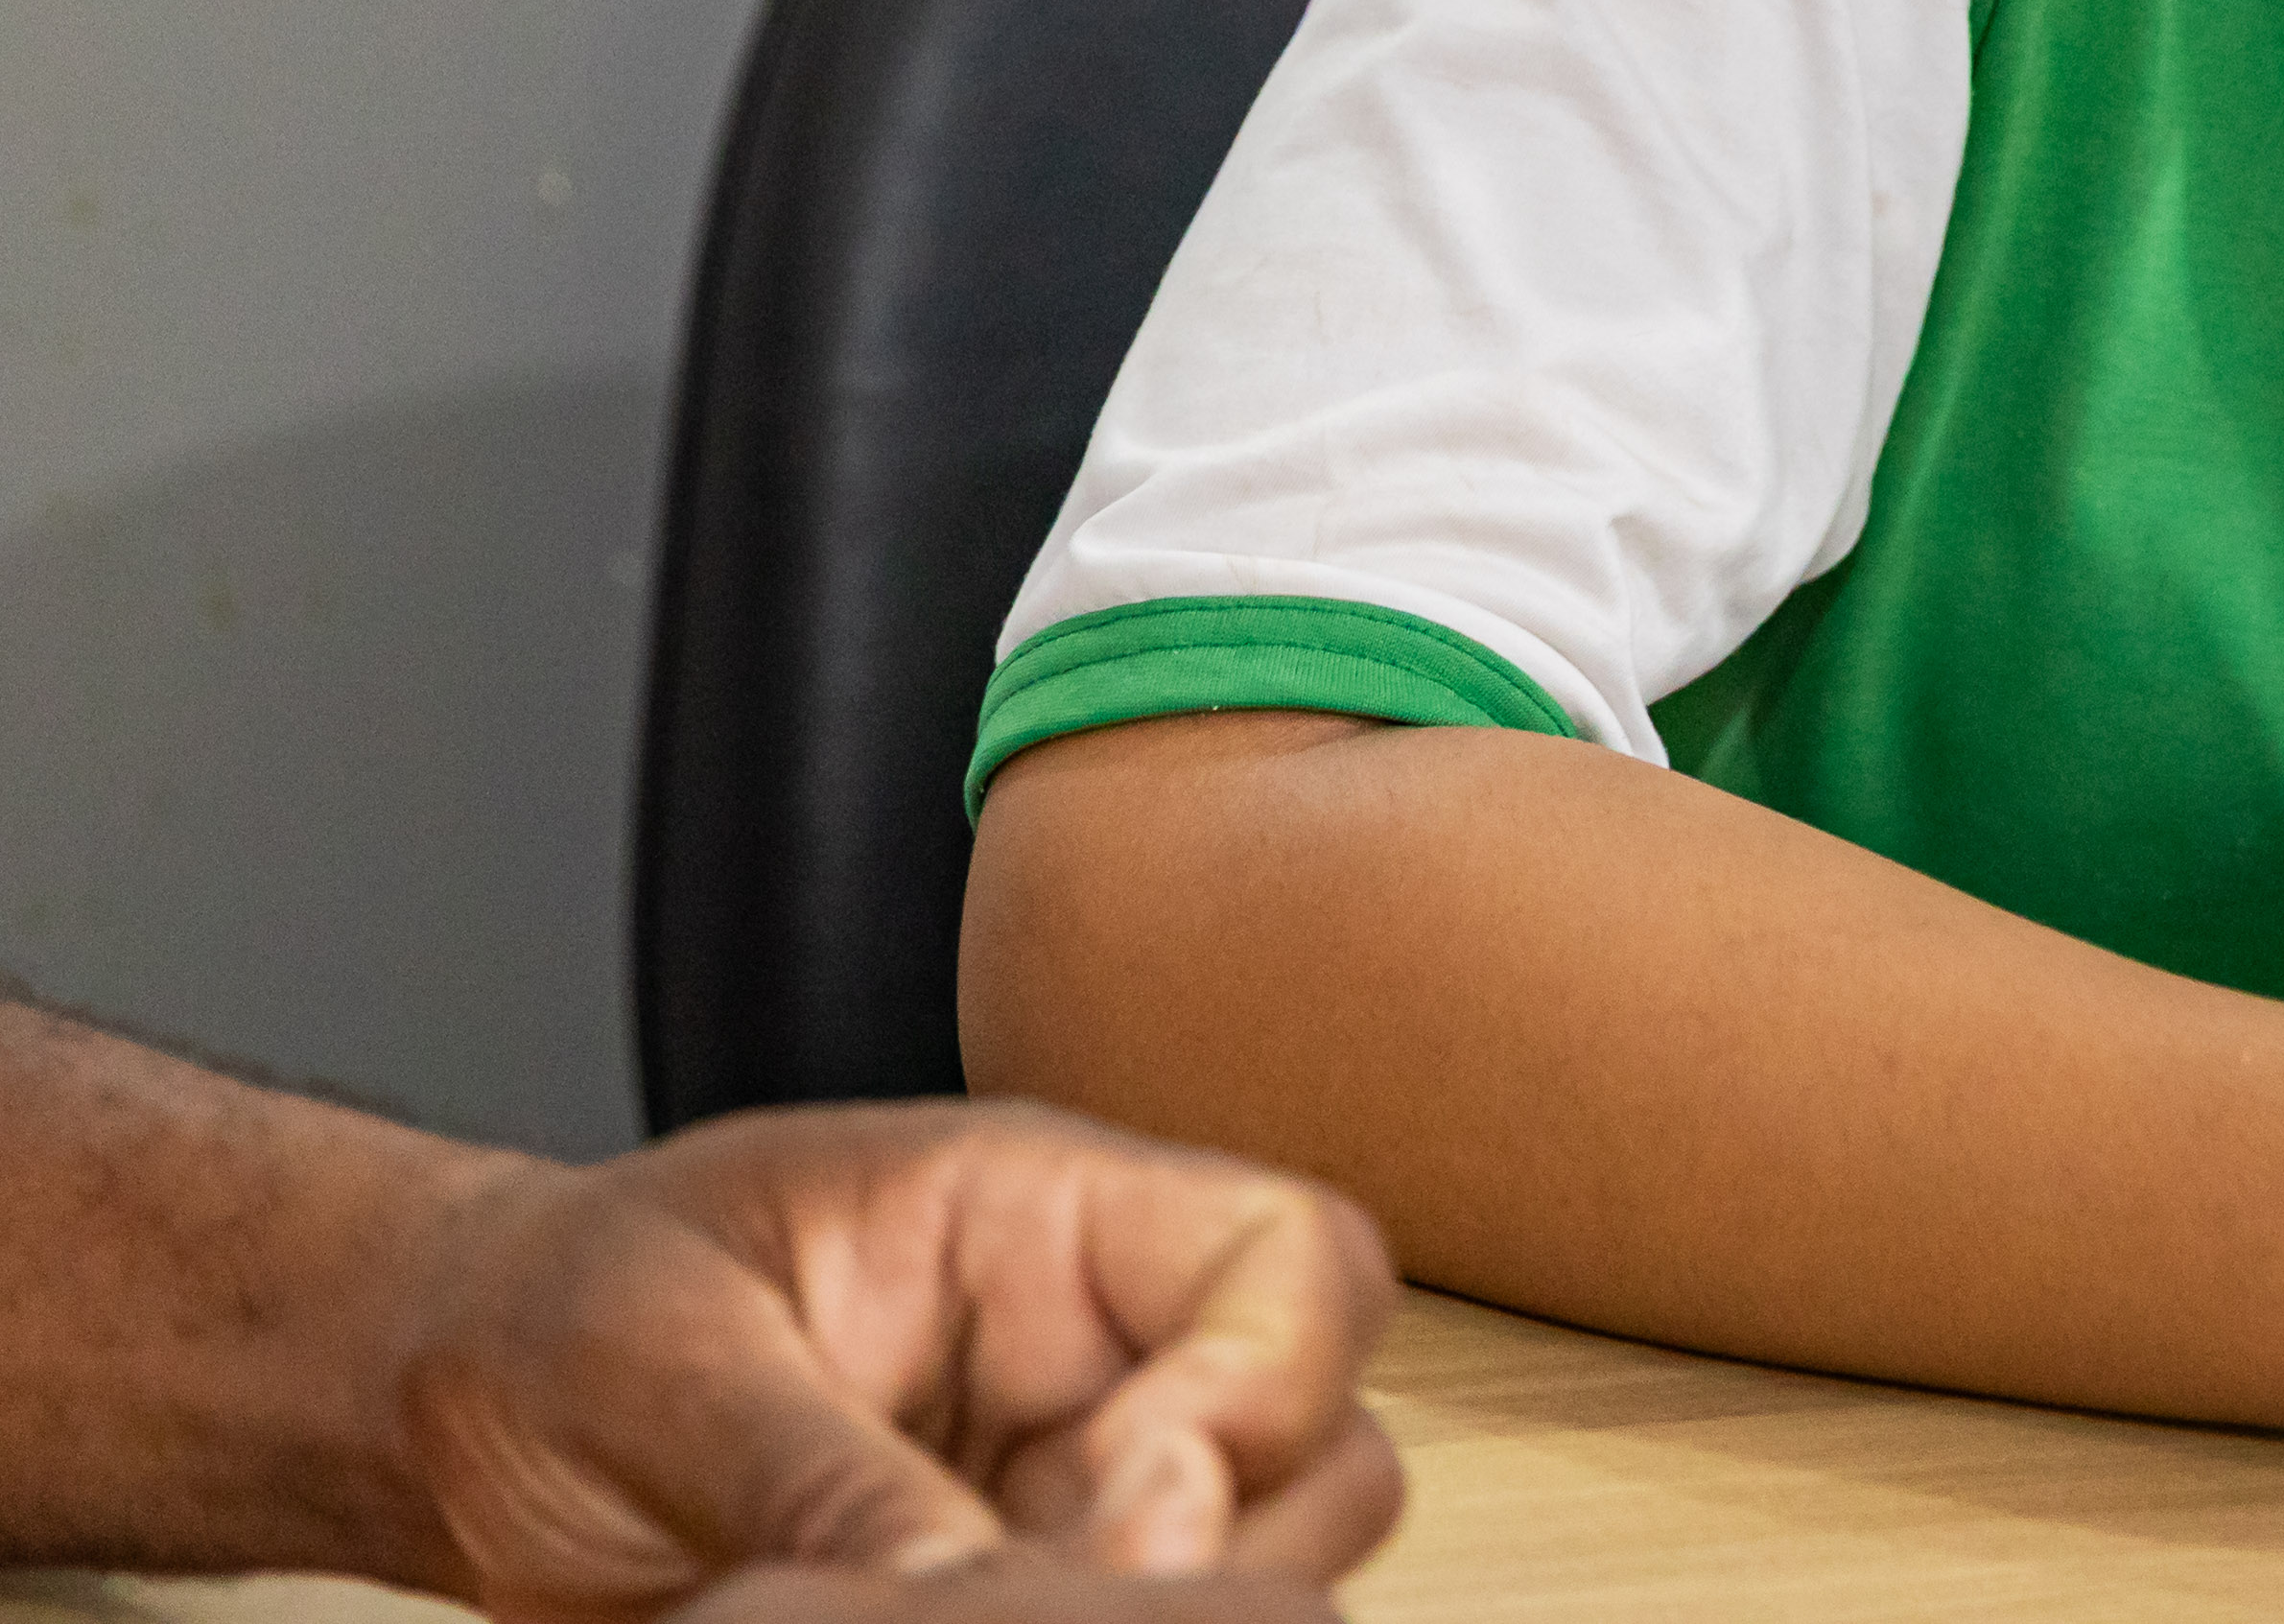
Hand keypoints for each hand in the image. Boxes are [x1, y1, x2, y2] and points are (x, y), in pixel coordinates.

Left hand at [394, 1100, 1403, 1623]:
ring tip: (952, 1613)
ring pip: (1262, 1563)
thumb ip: (830, 1477)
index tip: (1130, 1488)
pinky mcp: (1015, 1597)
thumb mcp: (668, 1371)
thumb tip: (978, 1583)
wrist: (441, 1419)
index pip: (1289, 1260)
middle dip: (1230, 1535)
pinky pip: (1132, 1622)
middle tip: (1038, 1590)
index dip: (1258, 1383)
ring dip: (1160, 1606)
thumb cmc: (549, 1327)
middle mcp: (1095, 1352)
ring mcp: (1065, 1487)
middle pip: (1323, 1435)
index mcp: (1044, 1219)